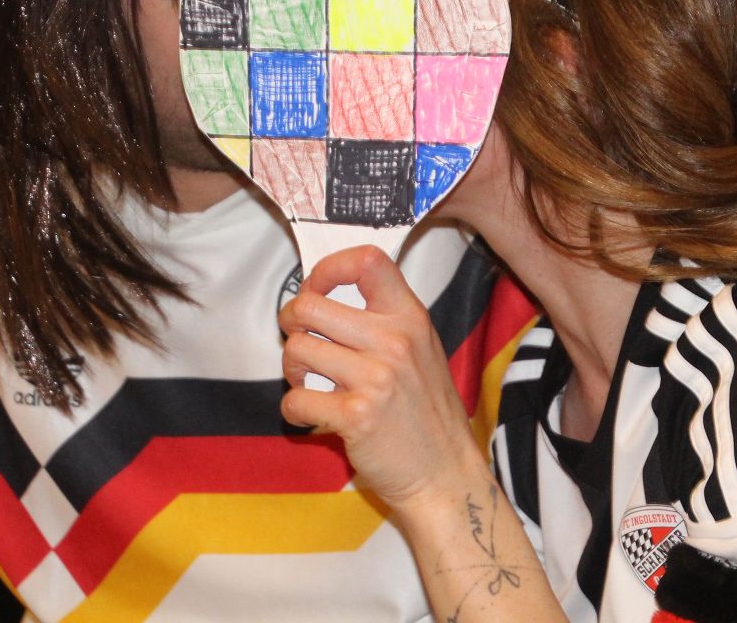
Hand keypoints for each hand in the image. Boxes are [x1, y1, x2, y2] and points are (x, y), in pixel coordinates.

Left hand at [280, 246, 491, 511]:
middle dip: (291, 324)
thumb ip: (383, 321)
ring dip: (292, 370)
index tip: (315, 290)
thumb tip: (322, 297)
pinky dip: (294, 410)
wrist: (446, 475)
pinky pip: (296, 398)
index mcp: (410, 317)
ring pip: (296, 350)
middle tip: (301, 343)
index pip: (366, 262)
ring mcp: (376, 378)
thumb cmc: (427, 414)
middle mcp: (394, 341)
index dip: (326, 269)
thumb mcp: (420, 350)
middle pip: (309, 306)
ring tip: (309, 385)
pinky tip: (310, 417)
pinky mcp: (357, 416)